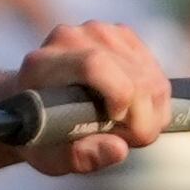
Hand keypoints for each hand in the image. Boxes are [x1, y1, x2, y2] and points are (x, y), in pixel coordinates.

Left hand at [16, 21, 169, 177]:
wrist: (34, 103)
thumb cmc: (39, 133)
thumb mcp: (50, 157)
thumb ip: (80, 157)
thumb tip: (118, 148)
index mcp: (42, 64)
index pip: (95, 64)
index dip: (120, 94)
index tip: (119, 122)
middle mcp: (69, 39)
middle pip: (130, 73)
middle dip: (143, 114)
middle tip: (131, 138)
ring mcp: (96, 31)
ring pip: (148, 74)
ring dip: (152, 109)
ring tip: (129, 128)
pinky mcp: (118, 34)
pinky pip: (153, 68)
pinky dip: (155, 97)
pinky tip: (136, 111)